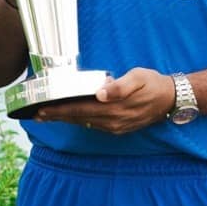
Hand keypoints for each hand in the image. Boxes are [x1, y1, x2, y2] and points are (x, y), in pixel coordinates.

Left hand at [34, 68, 175, 133]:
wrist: (170, 100)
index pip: (79, 110)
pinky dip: (79, 121)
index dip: (59, 110)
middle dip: (56, 116)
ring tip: (48, 115)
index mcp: (113, 108)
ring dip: (65, 119)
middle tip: (36, 114)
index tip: (41, 110)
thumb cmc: (152, 83)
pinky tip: (71, 116)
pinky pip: (93, 126)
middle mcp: (111, 121)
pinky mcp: (118, 128)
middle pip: (77, 118)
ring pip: (83, 123)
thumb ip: (120, 86)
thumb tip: (101, 93)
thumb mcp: (138, 77)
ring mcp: (114, 127)